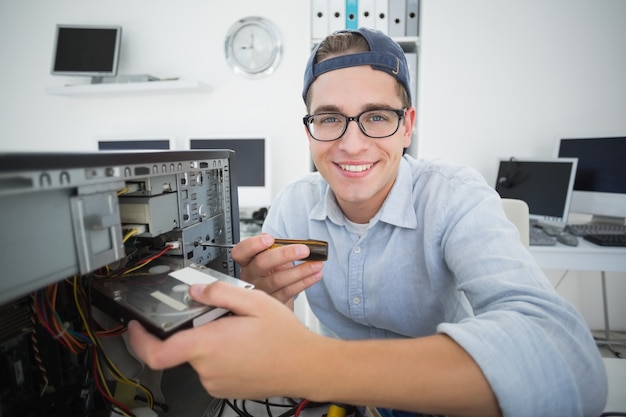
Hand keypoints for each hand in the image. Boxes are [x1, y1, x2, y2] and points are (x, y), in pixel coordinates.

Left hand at [127, 281, 320, 399]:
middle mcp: (208, 369)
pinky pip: (210, 368)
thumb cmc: (285, 338)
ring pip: (197, 357)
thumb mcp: (254, 302)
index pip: (157, 352)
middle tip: (216, 316)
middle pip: (181, 347)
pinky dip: (217, 354)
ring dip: (207, 341)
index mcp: (209, 345)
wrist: (306, 366)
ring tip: (236, 330)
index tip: (135, 326)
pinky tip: (241, 345)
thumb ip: (219, 293)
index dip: (138, 340)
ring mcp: (216, 382)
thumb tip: (194, 291)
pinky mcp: (224, 388)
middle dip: (191, 329)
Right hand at [232, 234, 323, 302]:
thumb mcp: (269, 256)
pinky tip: (315, 275)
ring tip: (317, 264)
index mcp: (246, 261)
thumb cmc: (271, 269)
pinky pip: (289, 291)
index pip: (241, 251)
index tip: (269, 238)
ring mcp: (260, 290)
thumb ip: (275, 246)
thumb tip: (293, 242)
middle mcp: (250, 276)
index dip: (253, 244)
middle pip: (261, 264)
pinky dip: (305, 282)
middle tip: (304, 250)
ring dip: (301, 270)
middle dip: (284, 255)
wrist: (273, 294)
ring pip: (278, 280)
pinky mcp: (272, 302)